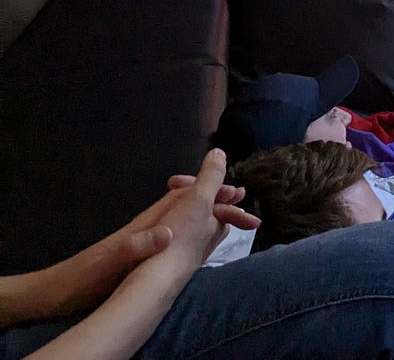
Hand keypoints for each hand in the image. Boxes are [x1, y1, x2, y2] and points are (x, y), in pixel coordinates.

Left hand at [44, 150, 257, 317]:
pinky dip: (202, 233)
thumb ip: (136, 245)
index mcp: (145, 226)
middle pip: (190, 206)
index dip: (208, 190)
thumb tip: (168, 230)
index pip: (182, 198)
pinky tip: (210, 241)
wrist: (59, 293)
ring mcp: (150, 243)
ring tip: (237, 217)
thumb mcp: (110, 260)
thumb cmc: (83, 276)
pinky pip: (183, 239)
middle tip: (245, 200)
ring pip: (188, 222)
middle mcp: (151, 229)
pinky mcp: (148, 258)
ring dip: (213, 215)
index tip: (234, 192)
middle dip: (217, 199)